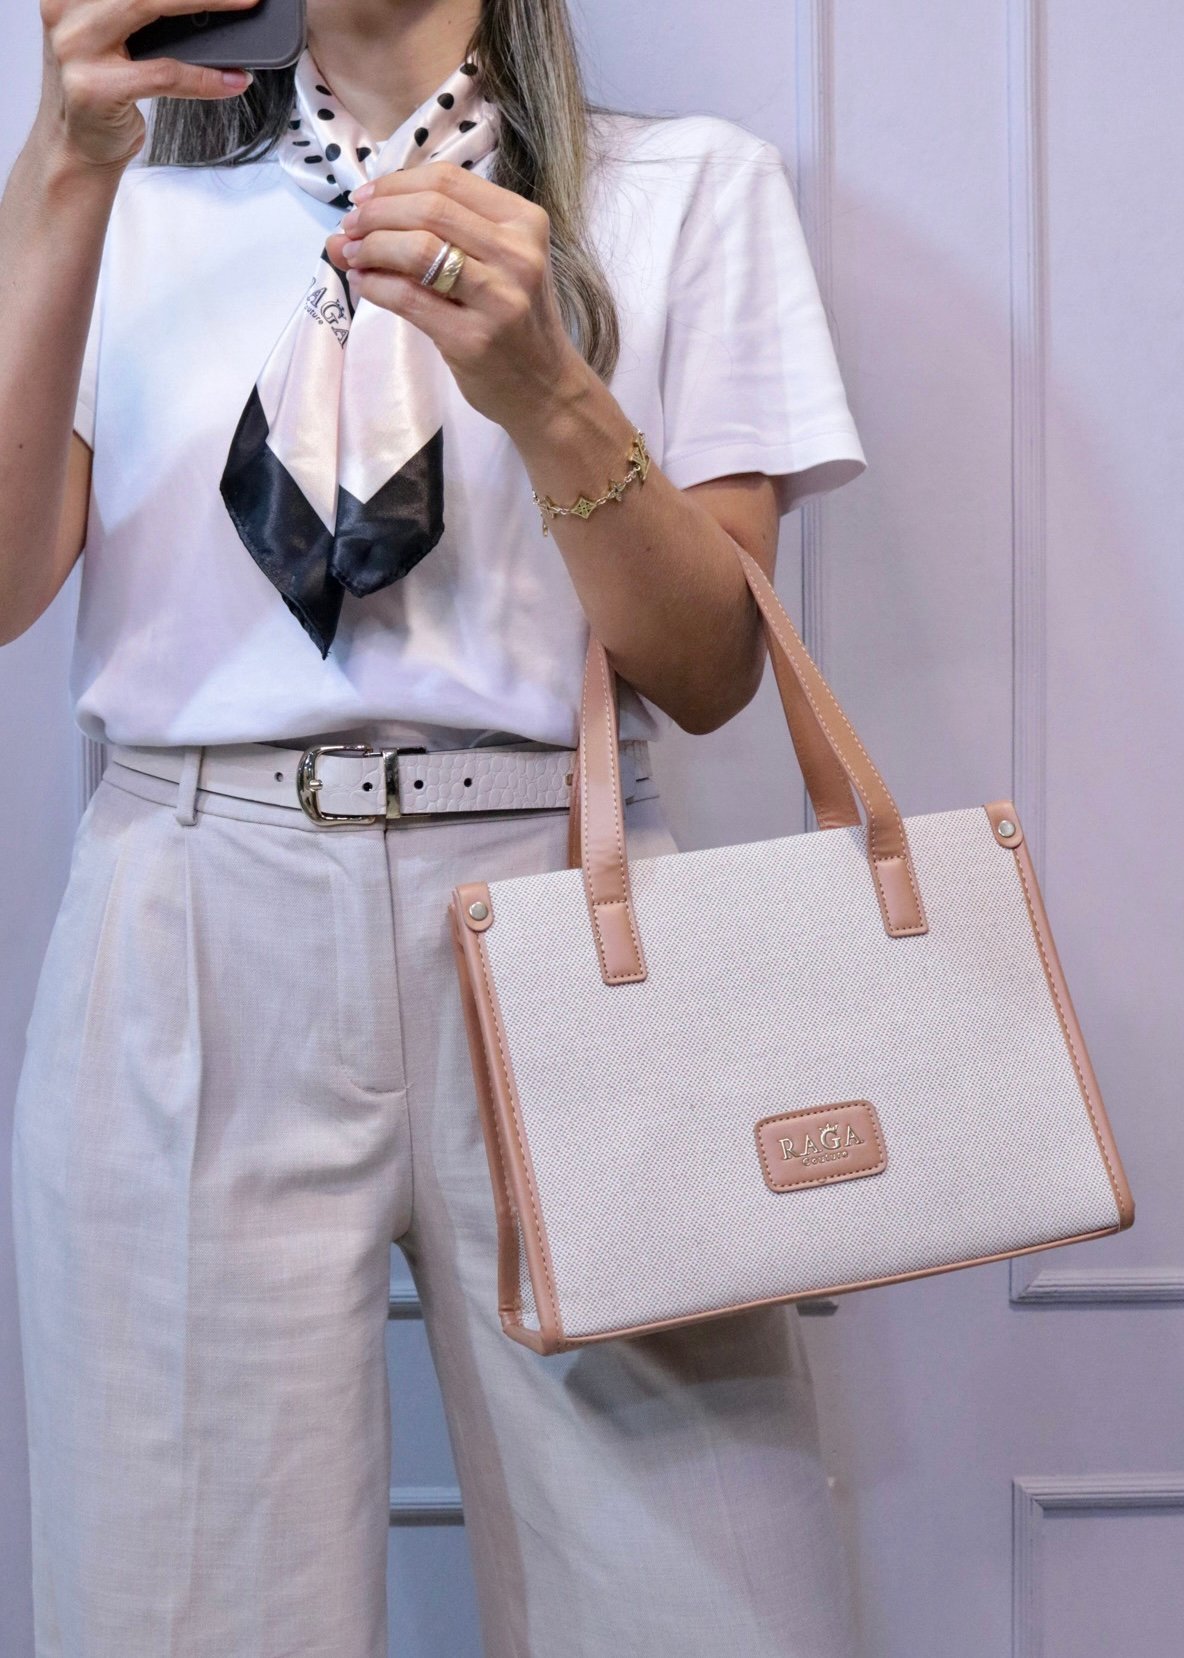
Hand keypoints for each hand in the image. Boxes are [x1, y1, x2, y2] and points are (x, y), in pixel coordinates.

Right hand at [36, 0, 256, 174]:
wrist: (76, 148)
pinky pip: (164, 74)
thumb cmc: (102, 91)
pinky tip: (231, 80)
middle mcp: (67, 11)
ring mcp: (77, 47)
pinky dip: (204, 77)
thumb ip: (138, 14)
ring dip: (207, 5)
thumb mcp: (112, 39)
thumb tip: (202, 6)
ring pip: (151, 7)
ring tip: (243, 6)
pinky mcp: (96, 87)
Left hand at [325, 161, 591, 435]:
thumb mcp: (496, 263)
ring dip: (371, 247)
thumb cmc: (514, 320)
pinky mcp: (473, 338)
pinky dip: (375, 286)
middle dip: (376, 213)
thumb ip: (440, 233)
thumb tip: (354, 218)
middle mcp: (517, 254)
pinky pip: (409, 298)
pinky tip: (364, 284)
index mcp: (524, 222)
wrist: (544, 388)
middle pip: (429, 209)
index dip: (395, 183)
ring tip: (351, 255)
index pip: (448, 180)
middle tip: (350, 227)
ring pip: (418, 249)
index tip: (364, 199)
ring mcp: (498, 297)